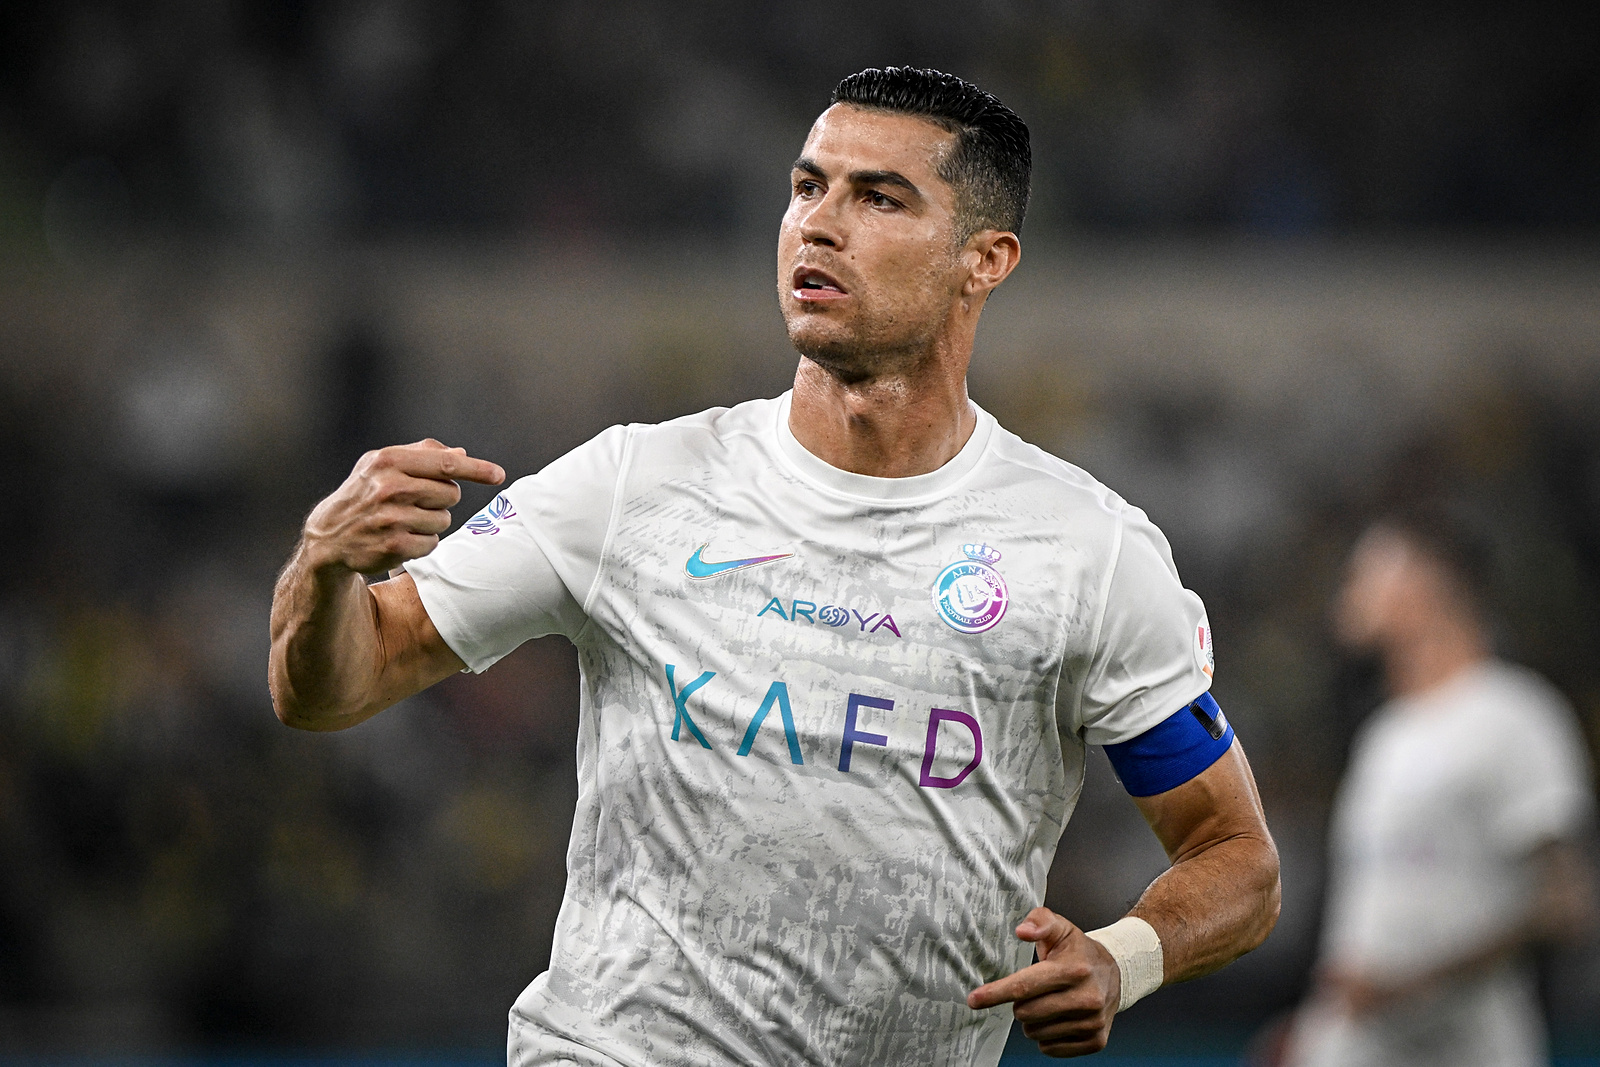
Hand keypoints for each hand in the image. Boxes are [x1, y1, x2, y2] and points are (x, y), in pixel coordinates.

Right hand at [302, 440, 504, 574]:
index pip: (446, 464)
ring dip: (432, 523)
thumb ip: (423, 454)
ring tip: (403, 520)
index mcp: (388, 461)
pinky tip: (400, 538)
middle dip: (441, 500)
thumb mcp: (383, 464)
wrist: (329, 536)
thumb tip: (463, 454)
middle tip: (416, 502)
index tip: (499, 475)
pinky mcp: (393, 547)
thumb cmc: (364, 493)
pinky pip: (432, 543)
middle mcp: (389, 488)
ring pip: (444, 521)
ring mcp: (391, 518)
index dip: (477, 469)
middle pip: (450, 494)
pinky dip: (423, 542)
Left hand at [967, 907, 1120, 1057]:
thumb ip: (1039, 921)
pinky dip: (1048, 1036)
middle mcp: (1086, 997)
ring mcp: (1092, 1022)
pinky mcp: (1095, 1040)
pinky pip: (1051, 1048)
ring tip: (1049, 1002)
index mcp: (1074, 969)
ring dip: (1034, 1021)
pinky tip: (1059, 1018)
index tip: (974, 1000)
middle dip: (1020, 1004)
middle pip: (1026, 1013)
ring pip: (1036, 1033)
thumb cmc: (1080, 951)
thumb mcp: (1061, 927)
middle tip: (1034, 991)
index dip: (996, 993)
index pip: (1025, 986)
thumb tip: (1022, 930)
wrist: (1117, 973)